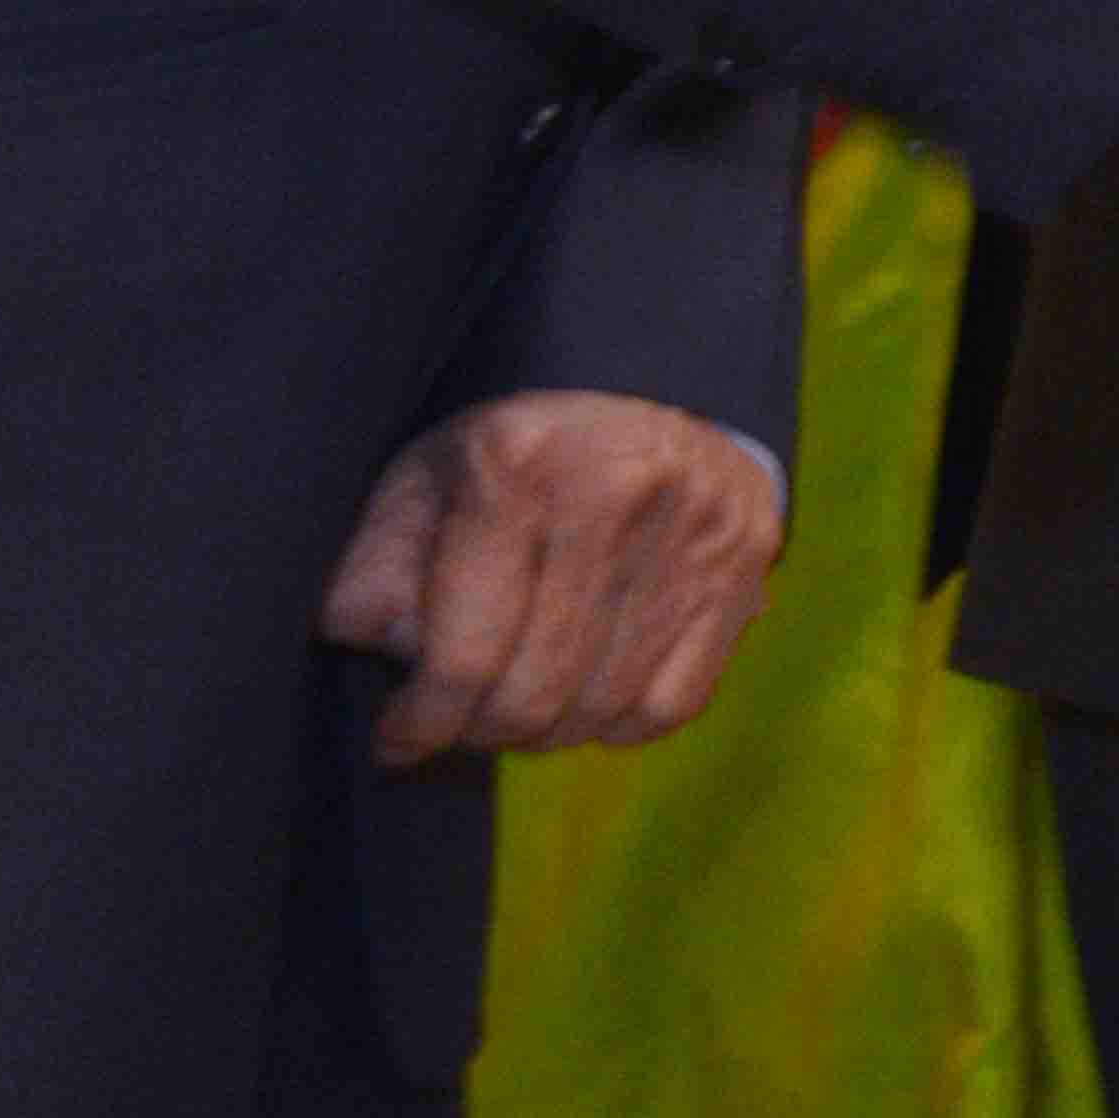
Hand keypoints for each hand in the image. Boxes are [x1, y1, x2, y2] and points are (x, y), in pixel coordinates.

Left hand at [321, 393, 781, 761]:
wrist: (652, 380)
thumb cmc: (514, 450)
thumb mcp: (424, 479)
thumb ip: (377, 562)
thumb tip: (372, 644)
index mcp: (518, 466)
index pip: (465, 654)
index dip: (422, 721)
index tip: (400, 737)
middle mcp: (619, 493)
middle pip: (535, 695)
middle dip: (480, 731)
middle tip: (459, 720)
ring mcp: (695, 532)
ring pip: (602, 709)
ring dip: (548, 731)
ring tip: (518, 703)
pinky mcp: (746, 563)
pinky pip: (671, 705)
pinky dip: (618, 722)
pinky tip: (589, 690)